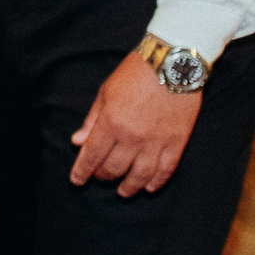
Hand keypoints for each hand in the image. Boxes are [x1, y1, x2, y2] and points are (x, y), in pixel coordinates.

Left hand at [70, 51, 201, 195]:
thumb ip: (92, 120)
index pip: (92, 155)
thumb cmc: (135, 73)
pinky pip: (166, 169)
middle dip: (103, 176)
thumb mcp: (106, 92)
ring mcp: (157, 141)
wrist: (173, 63)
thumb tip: (78, 142)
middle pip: (114, 168)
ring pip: (140, 175)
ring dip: (129, 187)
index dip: (82, 171)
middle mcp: (133, 136)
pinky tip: (148, 187)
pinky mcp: (177, 142)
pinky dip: (156, 182)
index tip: (77, 181)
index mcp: (111, 122)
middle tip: (101, 178)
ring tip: (123, 192)